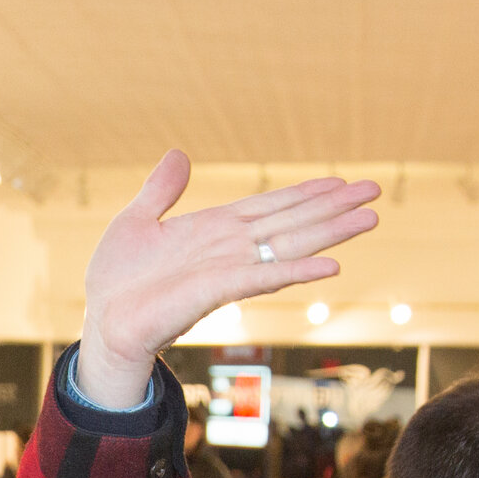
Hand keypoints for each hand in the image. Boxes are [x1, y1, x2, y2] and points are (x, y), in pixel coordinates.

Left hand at [77, 152, 381, 407]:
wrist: (102, 322)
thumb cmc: (117, 281)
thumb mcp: (136, 221)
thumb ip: (161, 190)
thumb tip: (179, 154)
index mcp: (215, 229)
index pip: (270, 206)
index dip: (306, 193)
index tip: (342, 181)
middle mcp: (230, 248)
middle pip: (292, 222)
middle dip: (333, 207)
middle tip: (376, 191)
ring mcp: (227, 269)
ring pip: (289, 244)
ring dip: (330, 232)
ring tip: (371, 218)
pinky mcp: (216, 291)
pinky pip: (263, 278)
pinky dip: (296, 269)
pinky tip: (331, 265)